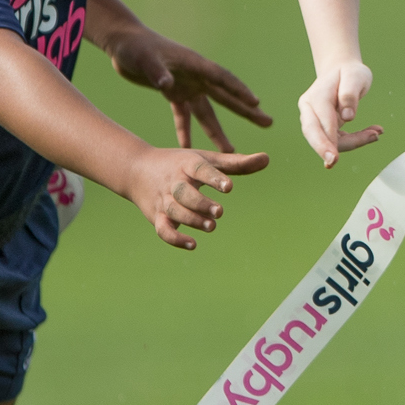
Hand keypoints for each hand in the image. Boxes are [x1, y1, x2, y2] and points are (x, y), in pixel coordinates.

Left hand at [105, 25, 273, 150]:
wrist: (123, 44)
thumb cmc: (135, 47)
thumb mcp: (144, 58)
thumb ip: (157, 71)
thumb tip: (167, 84)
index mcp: (195, 65)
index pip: (223, 79)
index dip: (240, 91)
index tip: (256, 103)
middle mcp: (196, 77)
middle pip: (226, 96)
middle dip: (246, 110)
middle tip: (267, 122)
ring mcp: (186, 85)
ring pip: (207, 113)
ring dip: (217, 131)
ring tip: (231, 151)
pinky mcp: (173, 92)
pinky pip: (183, 116)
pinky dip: (186, 131)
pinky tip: (188, 148)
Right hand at [123, 147, 269, 249]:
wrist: (136, 170)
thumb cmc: (179, 164)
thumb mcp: (206, 159)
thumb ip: (237, 163)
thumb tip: (267, 159)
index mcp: (187, 164)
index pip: (199, 169)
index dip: (214, 178)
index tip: (229, 187)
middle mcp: (174, 182)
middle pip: (184, 193)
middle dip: (200, 203)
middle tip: (220, 212)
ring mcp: (163, 200)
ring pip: (174, 211)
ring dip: (192, 220)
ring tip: (211, 226)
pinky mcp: (156, 217)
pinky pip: (163, 230)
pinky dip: (175, 239)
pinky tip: (193, 244)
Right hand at [298, 61, 382, 166]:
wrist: (342, 72)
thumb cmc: (349, 73)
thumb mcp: (355, 76)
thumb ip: (350, 94)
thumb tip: (348, 117)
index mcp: (316, 96)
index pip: (320, 119)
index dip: (327, 138)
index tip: (333, 155)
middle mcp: (310, 109)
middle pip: (312, 133)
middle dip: (323, 149)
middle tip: (333, 162)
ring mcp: (315, 120)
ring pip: (328, 140)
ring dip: (353, 142)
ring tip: (375, 133)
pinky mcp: (325, 129)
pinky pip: (338, 140)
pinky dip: (356, 139)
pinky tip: (373, 133)